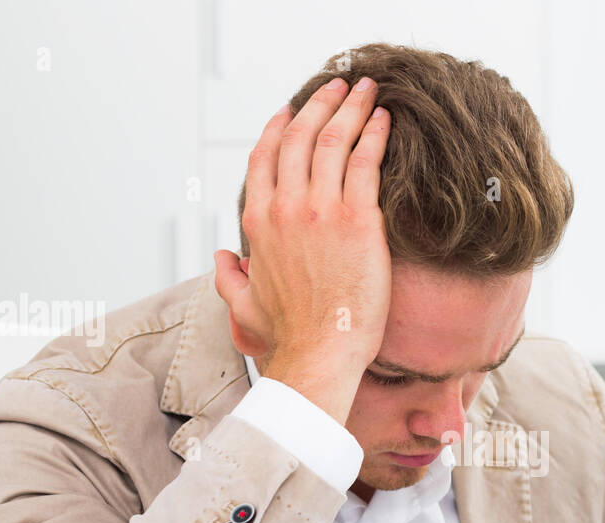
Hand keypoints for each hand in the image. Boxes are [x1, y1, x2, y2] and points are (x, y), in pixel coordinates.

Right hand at [214, 76, 392, 422]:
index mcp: (258, 222)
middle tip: (340, 87)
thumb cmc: (288, 337)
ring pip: (334, 141)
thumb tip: (219, 259)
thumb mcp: (243, 306)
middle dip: (322, 103)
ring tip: (367, 90)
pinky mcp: (358, 221)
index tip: (293, 109)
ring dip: (352, 108)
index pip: (265, 157)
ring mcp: (322, 210)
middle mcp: (286, 208)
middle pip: (300, 137)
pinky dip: (376, 135)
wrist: (320, 354)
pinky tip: (385, 121)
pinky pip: (367, 163)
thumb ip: (227, 278)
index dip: (279, 126)